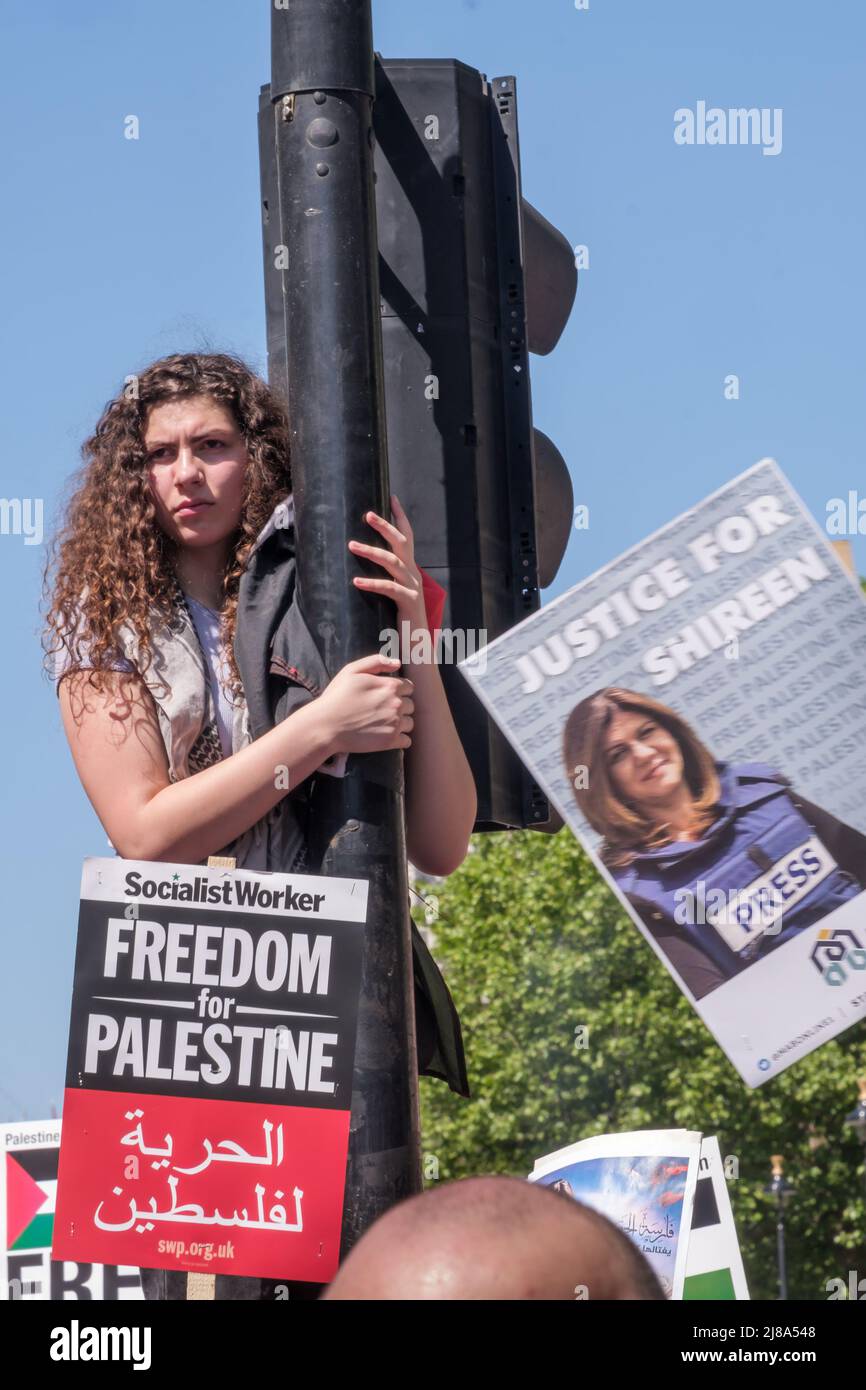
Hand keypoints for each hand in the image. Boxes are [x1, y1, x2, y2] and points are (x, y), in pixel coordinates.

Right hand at [316, 654, 414, 754]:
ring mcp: (395, 723)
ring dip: (401, 723)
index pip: (408, 687)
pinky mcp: (390, 741)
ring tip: (383, 724)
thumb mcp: (351, 670)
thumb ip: (376, 662)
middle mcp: (396, 704)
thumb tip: (397, 663)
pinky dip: (400, 739)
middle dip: (399, 707)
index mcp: (390, 686)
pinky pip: (407, 741)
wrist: (325, 726)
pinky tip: (386, 736)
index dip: (398, 691)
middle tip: (381, 711)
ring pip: (410, 723)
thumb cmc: (336, 697)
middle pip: (410, 705)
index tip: (385, 697)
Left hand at [347, 494, 425, 625]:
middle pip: (402, 543)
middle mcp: (414, 574)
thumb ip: (386, 578)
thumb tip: (362, 565)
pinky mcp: (409, 602)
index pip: (407, 537)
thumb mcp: (394, 594)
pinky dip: (372, 583)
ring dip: (371, 551)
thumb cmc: (401, 620)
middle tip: (367, 515)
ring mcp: (413, 587)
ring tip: (351, 545)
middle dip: (385, 526)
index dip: (400, 517)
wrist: (417, 646)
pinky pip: (389, 588)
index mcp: (411, 569)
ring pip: (393, 562)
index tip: (391, 497)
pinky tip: (356, 581)